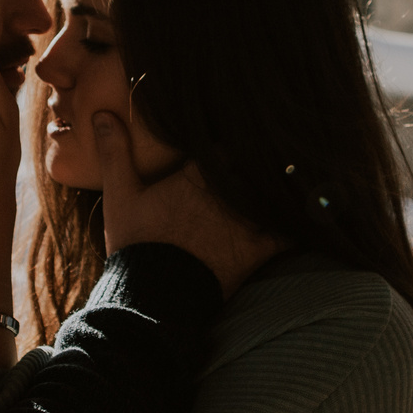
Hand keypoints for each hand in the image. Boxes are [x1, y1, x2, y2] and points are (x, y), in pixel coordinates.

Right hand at [91, 111, 283, 297]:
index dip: (236, 136)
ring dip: (281, 183)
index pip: (227, 143)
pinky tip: (310, 214)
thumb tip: (101, 114)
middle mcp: (227, 193)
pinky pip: (289, 231)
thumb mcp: (120, 196)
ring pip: (274, 191)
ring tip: (293, 173)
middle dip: (262, 156)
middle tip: (274, 147)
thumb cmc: (137, 244)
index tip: (242, 128)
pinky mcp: (257, 250)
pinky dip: (299, 222)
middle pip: (256, 163)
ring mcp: (245, 221)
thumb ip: (115, 153)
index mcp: (197, 174)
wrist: (154, 298)